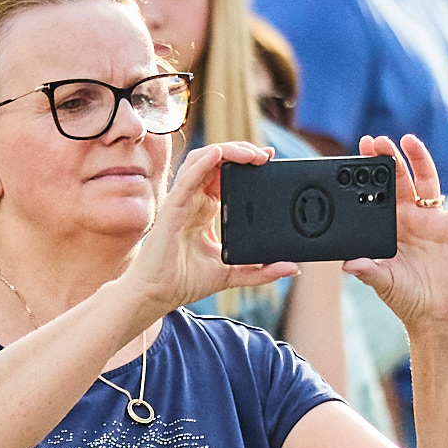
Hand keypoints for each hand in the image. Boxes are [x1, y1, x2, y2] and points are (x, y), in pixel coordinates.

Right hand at [132, 138, 271, 317]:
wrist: (156, 296)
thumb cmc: (183, 282)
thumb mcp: (231, 274)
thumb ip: (261, 271)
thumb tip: (292, 268)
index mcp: (204, 209)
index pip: (224, 175)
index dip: (245, 163)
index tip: (269, 159)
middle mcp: (192, 200)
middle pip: (215, 162)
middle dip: (240, 151)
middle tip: (265, 154)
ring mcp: (181, 202)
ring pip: (201, 162)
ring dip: (227, 152)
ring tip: (250, 153)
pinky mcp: (171, 209)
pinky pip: (187, 180)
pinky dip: (203, 165)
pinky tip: (219, 154)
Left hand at [346, 135, 447, 335]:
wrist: (435, 314)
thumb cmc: (407, 298)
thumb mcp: (382, 282)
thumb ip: (367, 271)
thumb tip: (348, 264)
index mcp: (390, 226)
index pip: (379, 192)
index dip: (371, 172)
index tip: (360, 152)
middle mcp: (411, 218)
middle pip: (400, 180)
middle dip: (389, 159)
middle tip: (377, 140)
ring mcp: (433, 220)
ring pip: (428, 181)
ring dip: (420, 159)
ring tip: (409, 140)